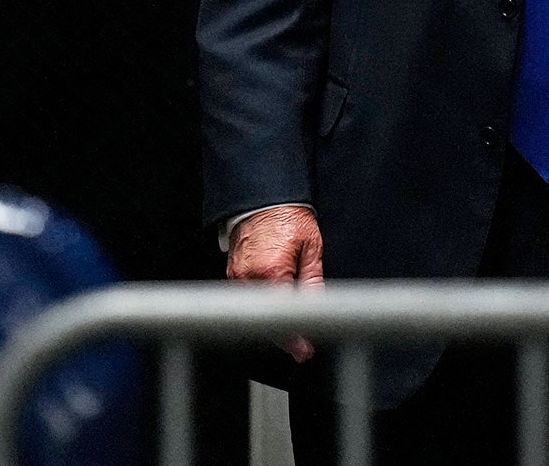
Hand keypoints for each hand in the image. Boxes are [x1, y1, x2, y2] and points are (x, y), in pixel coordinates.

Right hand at [226, 204, 323, 361]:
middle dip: (283, 336)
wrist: (265, 198)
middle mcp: (248, 276)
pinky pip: (246, 299)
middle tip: (300, 346)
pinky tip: (273, 312)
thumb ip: (312, 282)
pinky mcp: (232, 274)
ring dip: (270, 323)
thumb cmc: (289, 217)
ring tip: (291, 331)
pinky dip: (259, 309)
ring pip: (253, 312)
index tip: (303, 350)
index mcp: (271, 270)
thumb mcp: (311, 248)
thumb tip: (317, 309)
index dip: (294, 338)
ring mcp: (236, 276)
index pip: (281, 315)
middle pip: (264, 318)